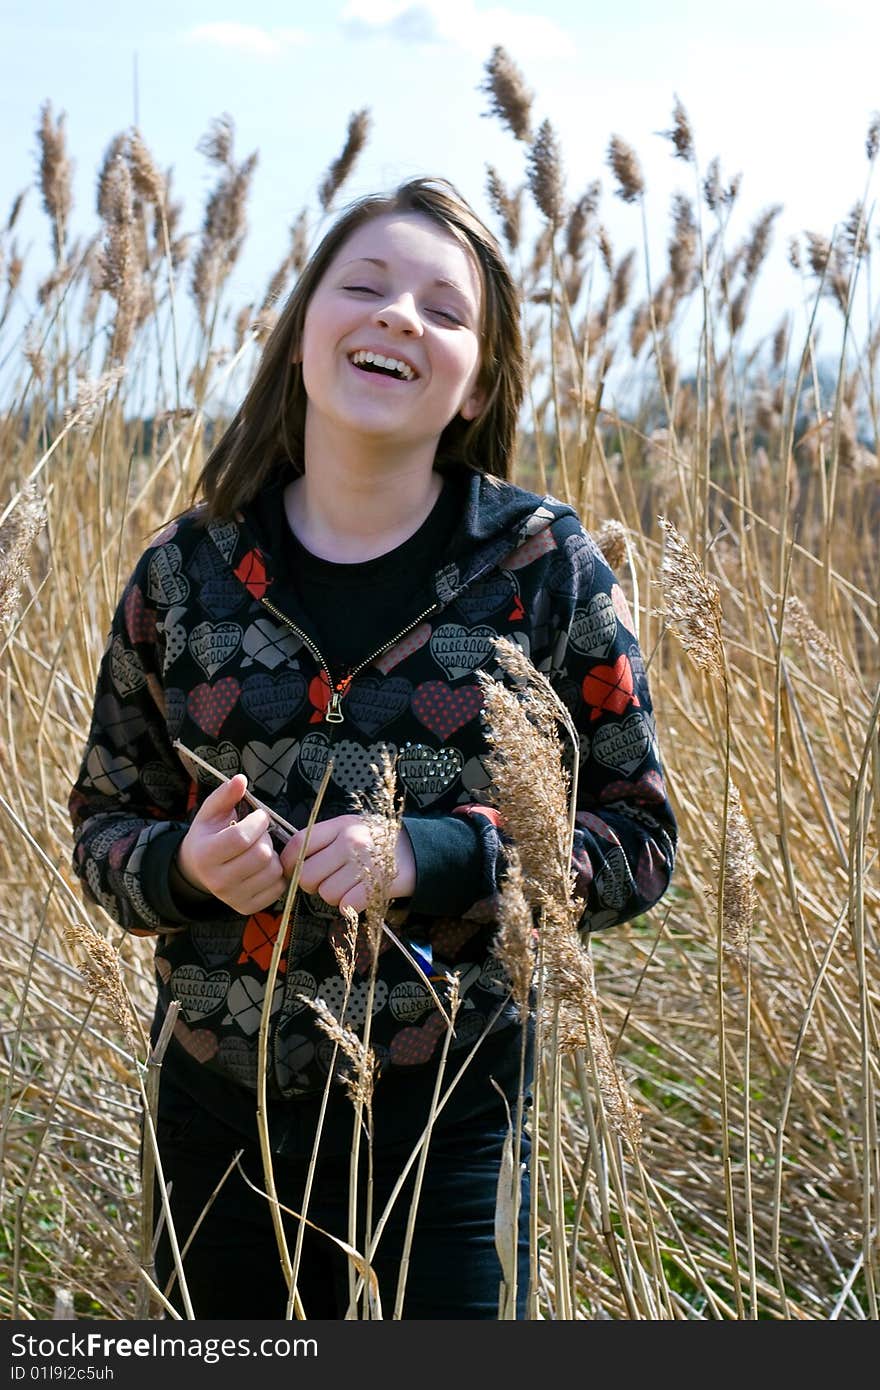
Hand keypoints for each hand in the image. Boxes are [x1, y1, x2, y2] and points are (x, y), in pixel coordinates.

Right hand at [176, 774, 286, 914]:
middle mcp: (217, 881)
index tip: (260, 816)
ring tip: (261, 849)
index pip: (241, 838)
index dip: (258, 823)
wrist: (198, 870)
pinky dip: (278, 874)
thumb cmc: (209, 836)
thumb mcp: (210, 812)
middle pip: (262, 855)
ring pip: (274, 872)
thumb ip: (225, 795)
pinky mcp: (247, 907)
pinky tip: (265, 866)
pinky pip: (279, 888)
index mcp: (205, 855)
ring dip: (275, 855)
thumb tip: (241, 779)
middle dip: (267, 838)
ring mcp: (232, 898)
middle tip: (260, 834)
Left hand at [280, 814, 415, 914]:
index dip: (288, 862)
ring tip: (348, 885)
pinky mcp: (375, 886)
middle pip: (307, 875)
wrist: (419, 851)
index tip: (291, 870)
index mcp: (340, 826)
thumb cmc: (378, 840)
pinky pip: (346, 905)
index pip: (298, 844)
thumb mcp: (351, 827)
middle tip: (325, 881)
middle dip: (311, 884)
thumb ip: (324, 838)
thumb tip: (291, 860)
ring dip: (333, 896)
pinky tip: (358, 896)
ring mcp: (364, 865)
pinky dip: (349, 906)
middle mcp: (350, 842)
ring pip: (326, 894)